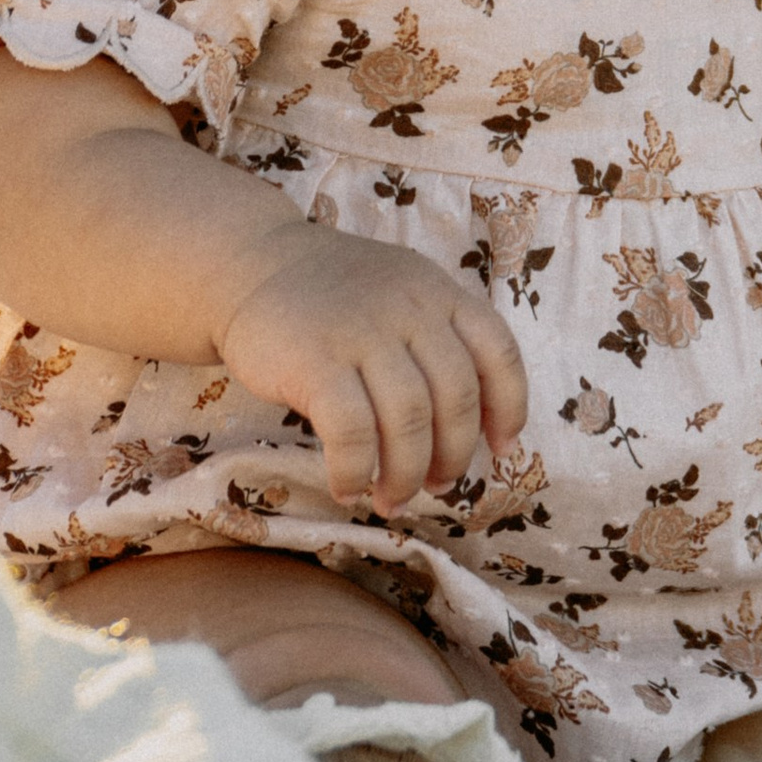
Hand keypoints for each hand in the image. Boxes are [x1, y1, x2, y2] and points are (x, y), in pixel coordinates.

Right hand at [216, 215, 528, 513]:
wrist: (253, 263)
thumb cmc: (335, 295)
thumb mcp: (400, 293)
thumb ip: (438, 340)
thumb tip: (479, 427)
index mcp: (439, 291)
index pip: (498, 352)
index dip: (509, 408)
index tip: (501, 449)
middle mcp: (409, 308)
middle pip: (455, 398)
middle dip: (453, 456)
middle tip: (437, 487)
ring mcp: (362, 331)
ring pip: (409, 421)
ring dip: (406, 475)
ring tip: (392, 498)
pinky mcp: (315, 360)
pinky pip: (351, 433)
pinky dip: (355, 471)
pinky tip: (347, 485)